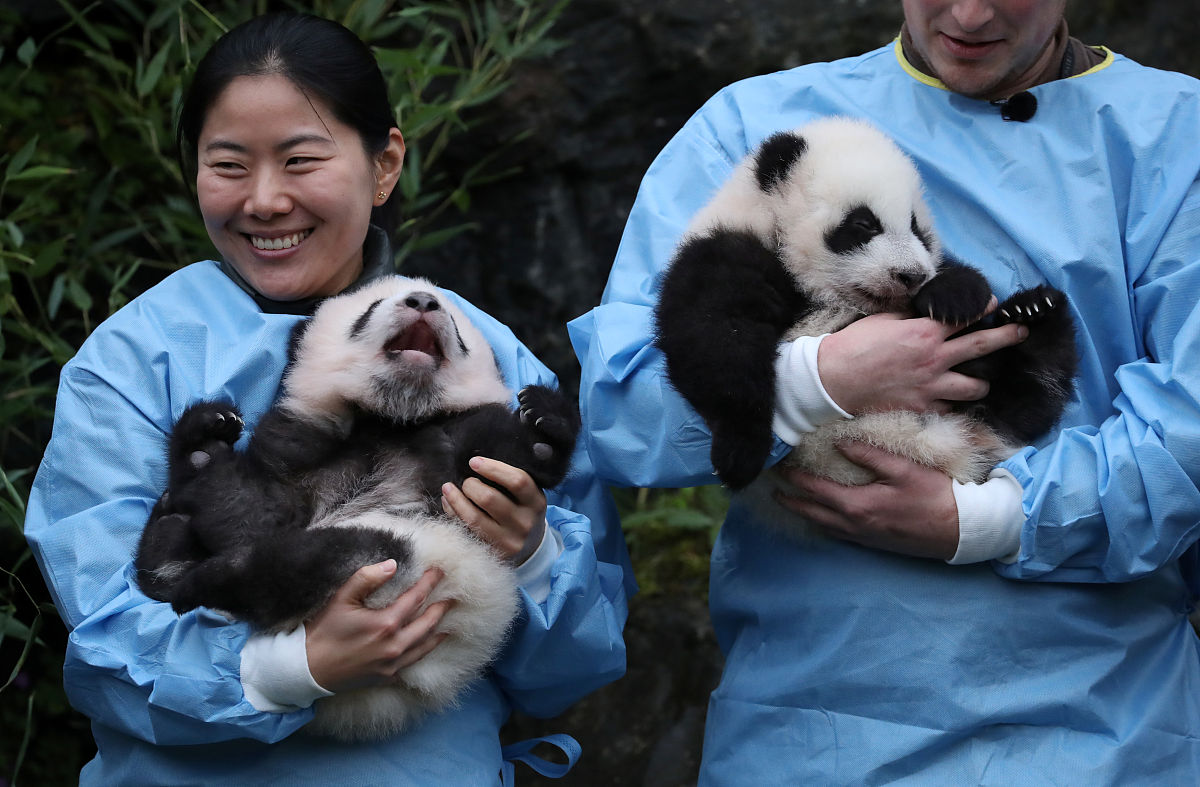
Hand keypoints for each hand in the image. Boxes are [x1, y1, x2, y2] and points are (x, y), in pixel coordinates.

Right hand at [305, 563, 451, 692]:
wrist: (307, 670)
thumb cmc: (323, 631)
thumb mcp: (341, 599)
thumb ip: (367, 578)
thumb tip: (393, 565)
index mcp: (385, 624)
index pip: (416, 598)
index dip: (429, 583)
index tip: (439, 571)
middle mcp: (395, 646)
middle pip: (428, 623)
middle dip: (441, 608)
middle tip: (454, 597)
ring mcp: (392, 665)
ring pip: (425, 646)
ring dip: (438, 631)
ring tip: (448, 622)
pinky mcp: (387, 677)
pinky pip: (413, 663)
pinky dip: (424, 651)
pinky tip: (428, 645)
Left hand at [442, 456, 546, 563]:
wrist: (531, 547)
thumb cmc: (522, 511)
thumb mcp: (527, 495)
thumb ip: (510, 480)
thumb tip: (475, 463)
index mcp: (536, 503)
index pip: (517, 481)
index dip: (493, 468)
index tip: (474, 462)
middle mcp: (524, 523)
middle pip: (489, 499)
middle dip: (470, 485)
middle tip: (466, 481)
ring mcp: (509, 541)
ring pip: (474, 518)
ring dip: (456, 499)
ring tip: (448, 488)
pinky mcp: (493, 553)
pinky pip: (466, 531)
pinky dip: (453, 514)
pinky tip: (448, 503)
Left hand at [775, 441, 958, 559]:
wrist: (961, 530)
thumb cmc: (935, 496)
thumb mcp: (902, 468)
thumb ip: (868, 454)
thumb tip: (839, 442)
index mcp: (857, 506)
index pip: (816, 490)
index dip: (796, 479)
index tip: (780, 468)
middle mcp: (854, 526)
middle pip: (812, 513)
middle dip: (791, 501)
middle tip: (775, 489)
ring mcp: (863, 538)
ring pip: (823, 527)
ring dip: (805, 514)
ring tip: (792, 503)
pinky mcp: (874, 544)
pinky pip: (839, 535)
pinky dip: (824, 526)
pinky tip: (824, 520)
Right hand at [818, 301, 1027, 415]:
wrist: (834, 379)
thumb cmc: (854, 345)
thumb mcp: (884, 320)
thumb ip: (912, 318)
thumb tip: (927, 315)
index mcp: (925, 332)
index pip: (965, 317)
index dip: (984, 308)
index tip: (994, 305)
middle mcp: (935, 359)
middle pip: (982, 346)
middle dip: (1006, 336)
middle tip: (1020, 331)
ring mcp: (931, 386)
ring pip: (975, 387)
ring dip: (980, 382)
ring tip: (981, 380)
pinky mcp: (922, 407)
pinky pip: (950, 407)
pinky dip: (953, 403)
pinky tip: (952, 400)